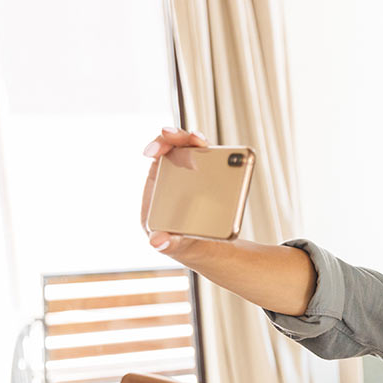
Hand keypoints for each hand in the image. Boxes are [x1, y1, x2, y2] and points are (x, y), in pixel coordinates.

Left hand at [140, 127, 211, 263]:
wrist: (203, 244)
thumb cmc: (182, 242)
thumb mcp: (172, 245)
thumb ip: (166, 244)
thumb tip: (158, 242)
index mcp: (157, 187)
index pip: (155, 158)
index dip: (156, 147)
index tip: (157, 150)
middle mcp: (174, 174)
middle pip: (173, 146)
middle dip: (177, 137)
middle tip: (188, 139)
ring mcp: (193, 173)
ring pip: (193, 148)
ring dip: (197, 141)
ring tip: (202, 142)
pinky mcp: (211, 176)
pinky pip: (213, 160)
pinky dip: (220, 154)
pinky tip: (227, 157)